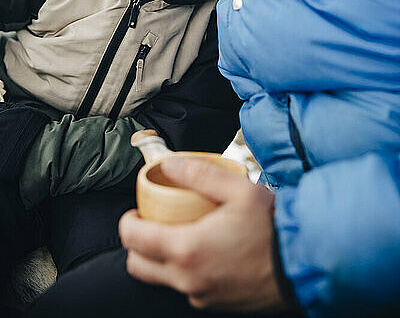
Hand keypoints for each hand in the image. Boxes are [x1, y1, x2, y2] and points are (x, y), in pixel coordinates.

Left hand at [119, 157, 286, 313]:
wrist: (305, 265)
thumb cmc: (272, 227)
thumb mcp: (238, 189)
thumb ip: (199, 173)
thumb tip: (169, 163)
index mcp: (187, 249)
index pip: (133, 238)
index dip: (128, 220)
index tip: (136, 209)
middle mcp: (188, 279)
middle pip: (139, 265)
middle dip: (137, 242)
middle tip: (153, 222)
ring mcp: (201, 296)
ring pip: (162, 278)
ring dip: (161, 257)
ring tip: (181, 232)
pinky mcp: (216, 304)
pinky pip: (187, 287)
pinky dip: (184, 269)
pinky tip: (205, 250)